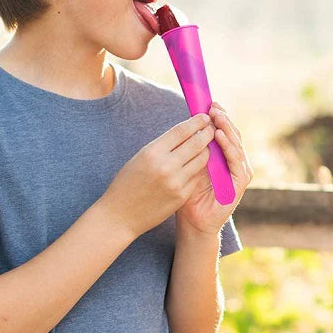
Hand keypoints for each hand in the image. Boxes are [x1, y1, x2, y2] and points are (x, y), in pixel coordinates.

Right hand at [100, 114, 215, 239]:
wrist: (120, 216)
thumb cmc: (128, 183)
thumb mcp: (140, 158)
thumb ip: (163, 146)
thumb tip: (185, 131)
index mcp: (152, 152)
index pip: (181, 130)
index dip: (196, 121)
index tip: (204, 116)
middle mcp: (166, 166)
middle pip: (197, 143)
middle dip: (207, 132)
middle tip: (212, 127)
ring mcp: (176, 182)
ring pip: (202, 159)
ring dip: (206, 150)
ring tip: (206, 145)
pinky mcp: (182, 196)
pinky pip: (197, 176)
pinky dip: (199, 168)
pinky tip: (198, 164)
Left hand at [175, 102, 252, 234]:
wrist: (192, 223)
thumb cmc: (186, 195)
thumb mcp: (187, 166)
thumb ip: (192, 148)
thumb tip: (189, 123)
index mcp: (222, 158)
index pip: (224, 132)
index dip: (218, 117)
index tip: (208, 103)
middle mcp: (233, 163)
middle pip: (233, 135)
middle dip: (224, 119)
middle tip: (214, 106)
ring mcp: (239, 174)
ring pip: (236, 145)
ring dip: (227, 129)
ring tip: (217, 117)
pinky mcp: (240, 185)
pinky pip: (236, 162)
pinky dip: (229, 148)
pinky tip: (219, 137)